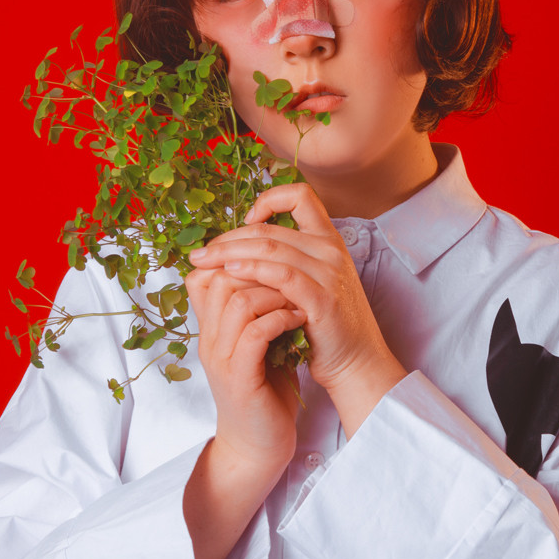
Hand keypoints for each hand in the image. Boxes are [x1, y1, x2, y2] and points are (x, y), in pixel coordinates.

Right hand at [185, 266, 304, 475]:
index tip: (273, 261)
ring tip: (297, 296)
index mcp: (210, 325)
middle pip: (221, 277)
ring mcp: (221, 357)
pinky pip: (255, 333)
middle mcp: (209, 337)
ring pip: (238, 300)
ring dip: (275, 292)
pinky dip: (280, 319)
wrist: (258, 445)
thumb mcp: (256, 341)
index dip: (237, 256)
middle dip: (260, 267)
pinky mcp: (240, 378)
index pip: (205, 272)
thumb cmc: (264, 389)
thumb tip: (275, 271)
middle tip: (290, 274)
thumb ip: (256, 311)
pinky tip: (298, 320)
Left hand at [189, 183, 407, 434]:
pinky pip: (281, 275)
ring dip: (230, 253)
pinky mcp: (322, 298)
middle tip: (201, 252)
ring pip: (271, 247)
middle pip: (270, 228)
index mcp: (329, 239)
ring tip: (205, 262)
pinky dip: (252, 270)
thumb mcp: (312, 283)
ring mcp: (329, 272)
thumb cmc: (326, 325)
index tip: (245, 221)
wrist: (357, 362)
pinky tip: (230, 275)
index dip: (270, 200)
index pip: (300, 196)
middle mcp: (330, 249)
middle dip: (228, 238)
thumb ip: (287, 261)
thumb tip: (239, 249)